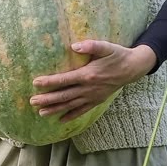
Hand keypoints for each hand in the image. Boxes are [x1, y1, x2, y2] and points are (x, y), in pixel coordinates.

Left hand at [29, 41, 156, 121]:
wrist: (134, 68)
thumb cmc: (118, 55)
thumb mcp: (106, 46)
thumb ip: (91, 46)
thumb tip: (74, 46)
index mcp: (88, 74)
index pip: (65, 80)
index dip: (50, 82)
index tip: (35, 83)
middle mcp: (89, 88)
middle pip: (64, 96)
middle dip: (48, 99)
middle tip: (32, 101)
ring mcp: (93, 96)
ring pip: (71, 105)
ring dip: (56, 109)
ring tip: (41, 113)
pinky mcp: (97, 100)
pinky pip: (82, 110)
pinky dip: (71, 115)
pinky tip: (60, 120)